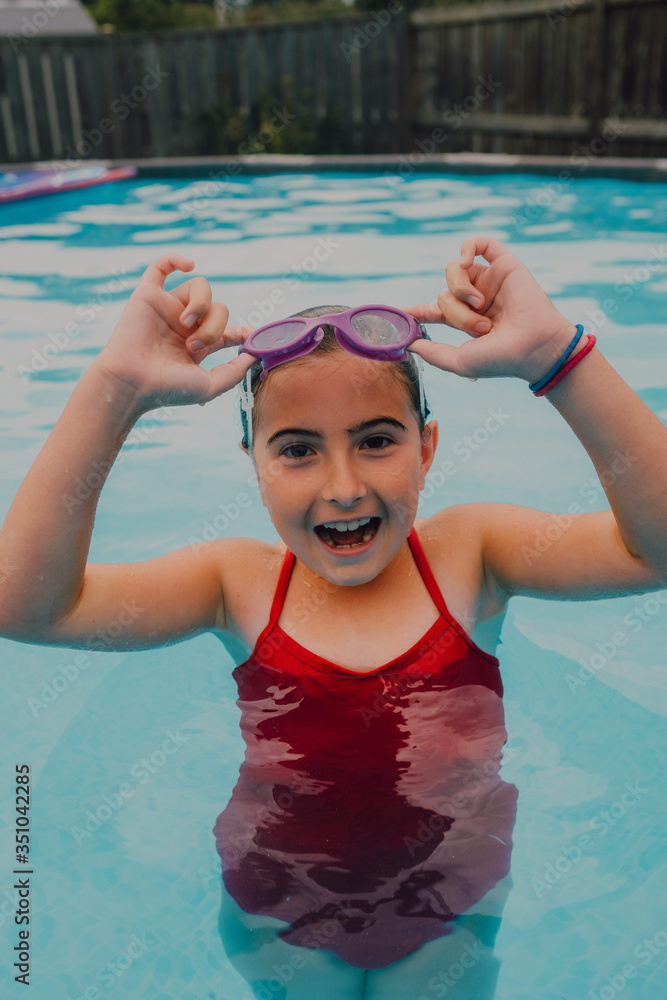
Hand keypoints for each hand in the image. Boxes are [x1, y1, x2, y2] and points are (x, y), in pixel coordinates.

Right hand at [92, 254, 256, 409]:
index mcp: (199, 347)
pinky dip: (175, 258)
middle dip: (214, 327)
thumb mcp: (209, 386)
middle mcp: (185, 326)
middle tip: (194, 346)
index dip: (242, 331)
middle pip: (219, 309)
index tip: (251, 336)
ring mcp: (167, 309)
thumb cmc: (166, 389)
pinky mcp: (148, 295)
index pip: (227, 331)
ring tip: (187, 324)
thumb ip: (234, 372)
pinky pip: (161, 266)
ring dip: (202, 304)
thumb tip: (255, 355)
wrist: (131, 382)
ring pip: (201, 287)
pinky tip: (189, 265)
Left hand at [404, 236, 577, 382]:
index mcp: (467, 321)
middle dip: (455, 313)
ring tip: (482, 306)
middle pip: (444, 295)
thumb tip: (408, 343)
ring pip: (454, 272)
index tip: (402, 313)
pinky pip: (480, 244)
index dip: (418, 310)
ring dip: (461, 290)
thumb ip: (432, 352)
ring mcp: (490, 281)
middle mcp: (477, 300)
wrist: (534, 347)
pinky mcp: (505, 264)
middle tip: (481, 327)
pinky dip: (467, 247)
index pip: (437, 311)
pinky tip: (466, 262)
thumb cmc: (500, 359)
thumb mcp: (459, 362)